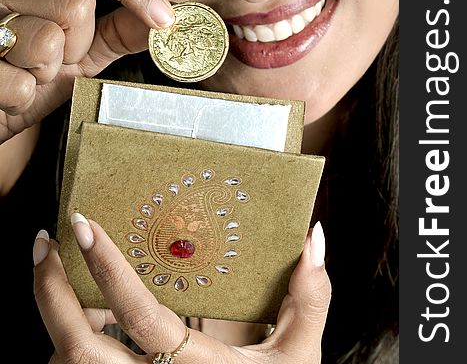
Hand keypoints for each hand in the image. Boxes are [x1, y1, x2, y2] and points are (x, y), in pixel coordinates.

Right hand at [0, 0, 173, 143]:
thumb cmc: (34, 70)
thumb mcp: (82, 47)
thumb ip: (118, 30)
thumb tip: (166, 19)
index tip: (164, 17)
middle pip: (75, 2)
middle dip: (78, 42)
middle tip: (58, 55)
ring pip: (47, 41)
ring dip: (49, 70)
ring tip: (30, 70)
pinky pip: (20, 84)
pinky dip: (23, 97)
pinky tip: (12, 90)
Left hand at [33, 218, 330, 362]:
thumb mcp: (296, 358)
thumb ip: (310, 299)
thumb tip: (314, 237)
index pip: (139, 315)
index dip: (108, 269)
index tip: (84, 225)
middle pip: (76, 347)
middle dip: (49, 291)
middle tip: (44, 242)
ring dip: (54, 317)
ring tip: (51, 269)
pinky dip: (67, 344)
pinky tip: (76, 315)